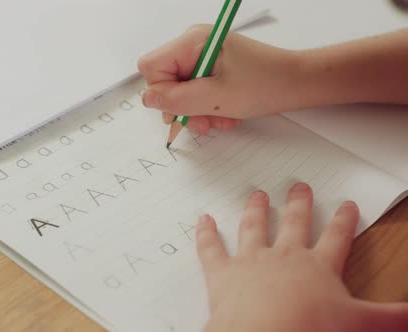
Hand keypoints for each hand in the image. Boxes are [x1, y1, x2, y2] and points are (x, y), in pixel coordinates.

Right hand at [137, 25, 299, 134]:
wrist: (296, 83)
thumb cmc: (264, 85)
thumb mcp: (215, 99)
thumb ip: (176, 100)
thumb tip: (148, 99)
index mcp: (193, 41)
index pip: (151, 67)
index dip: (161, 92)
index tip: (183, 108)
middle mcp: (194, 44)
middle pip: (164, 80)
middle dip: (182, 106)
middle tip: (203, 122)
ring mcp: (203, 56)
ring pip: (179, 90)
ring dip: (196, 111)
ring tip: (219, 119)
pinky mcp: (211, 67)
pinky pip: (195, 91)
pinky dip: (206, 107)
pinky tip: (225, 114)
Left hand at [196, 182, 407, 331]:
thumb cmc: (310, 328)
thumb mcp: (360, 323)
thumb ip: (391, 317)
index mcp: (317, 267)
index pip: (335, 238)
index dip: (342, 221)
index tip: (345, 205)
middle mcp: (284, 257)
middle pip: (293, 223)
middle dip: (298, 204)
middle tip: (299, 187)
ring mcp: (251, 261)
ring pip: (253, 227)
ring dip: (255, 210)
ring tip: (257, 194)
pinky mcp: (222, 273)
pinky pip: (211, 248)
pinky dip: (205, 233)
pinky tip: (202, 219)